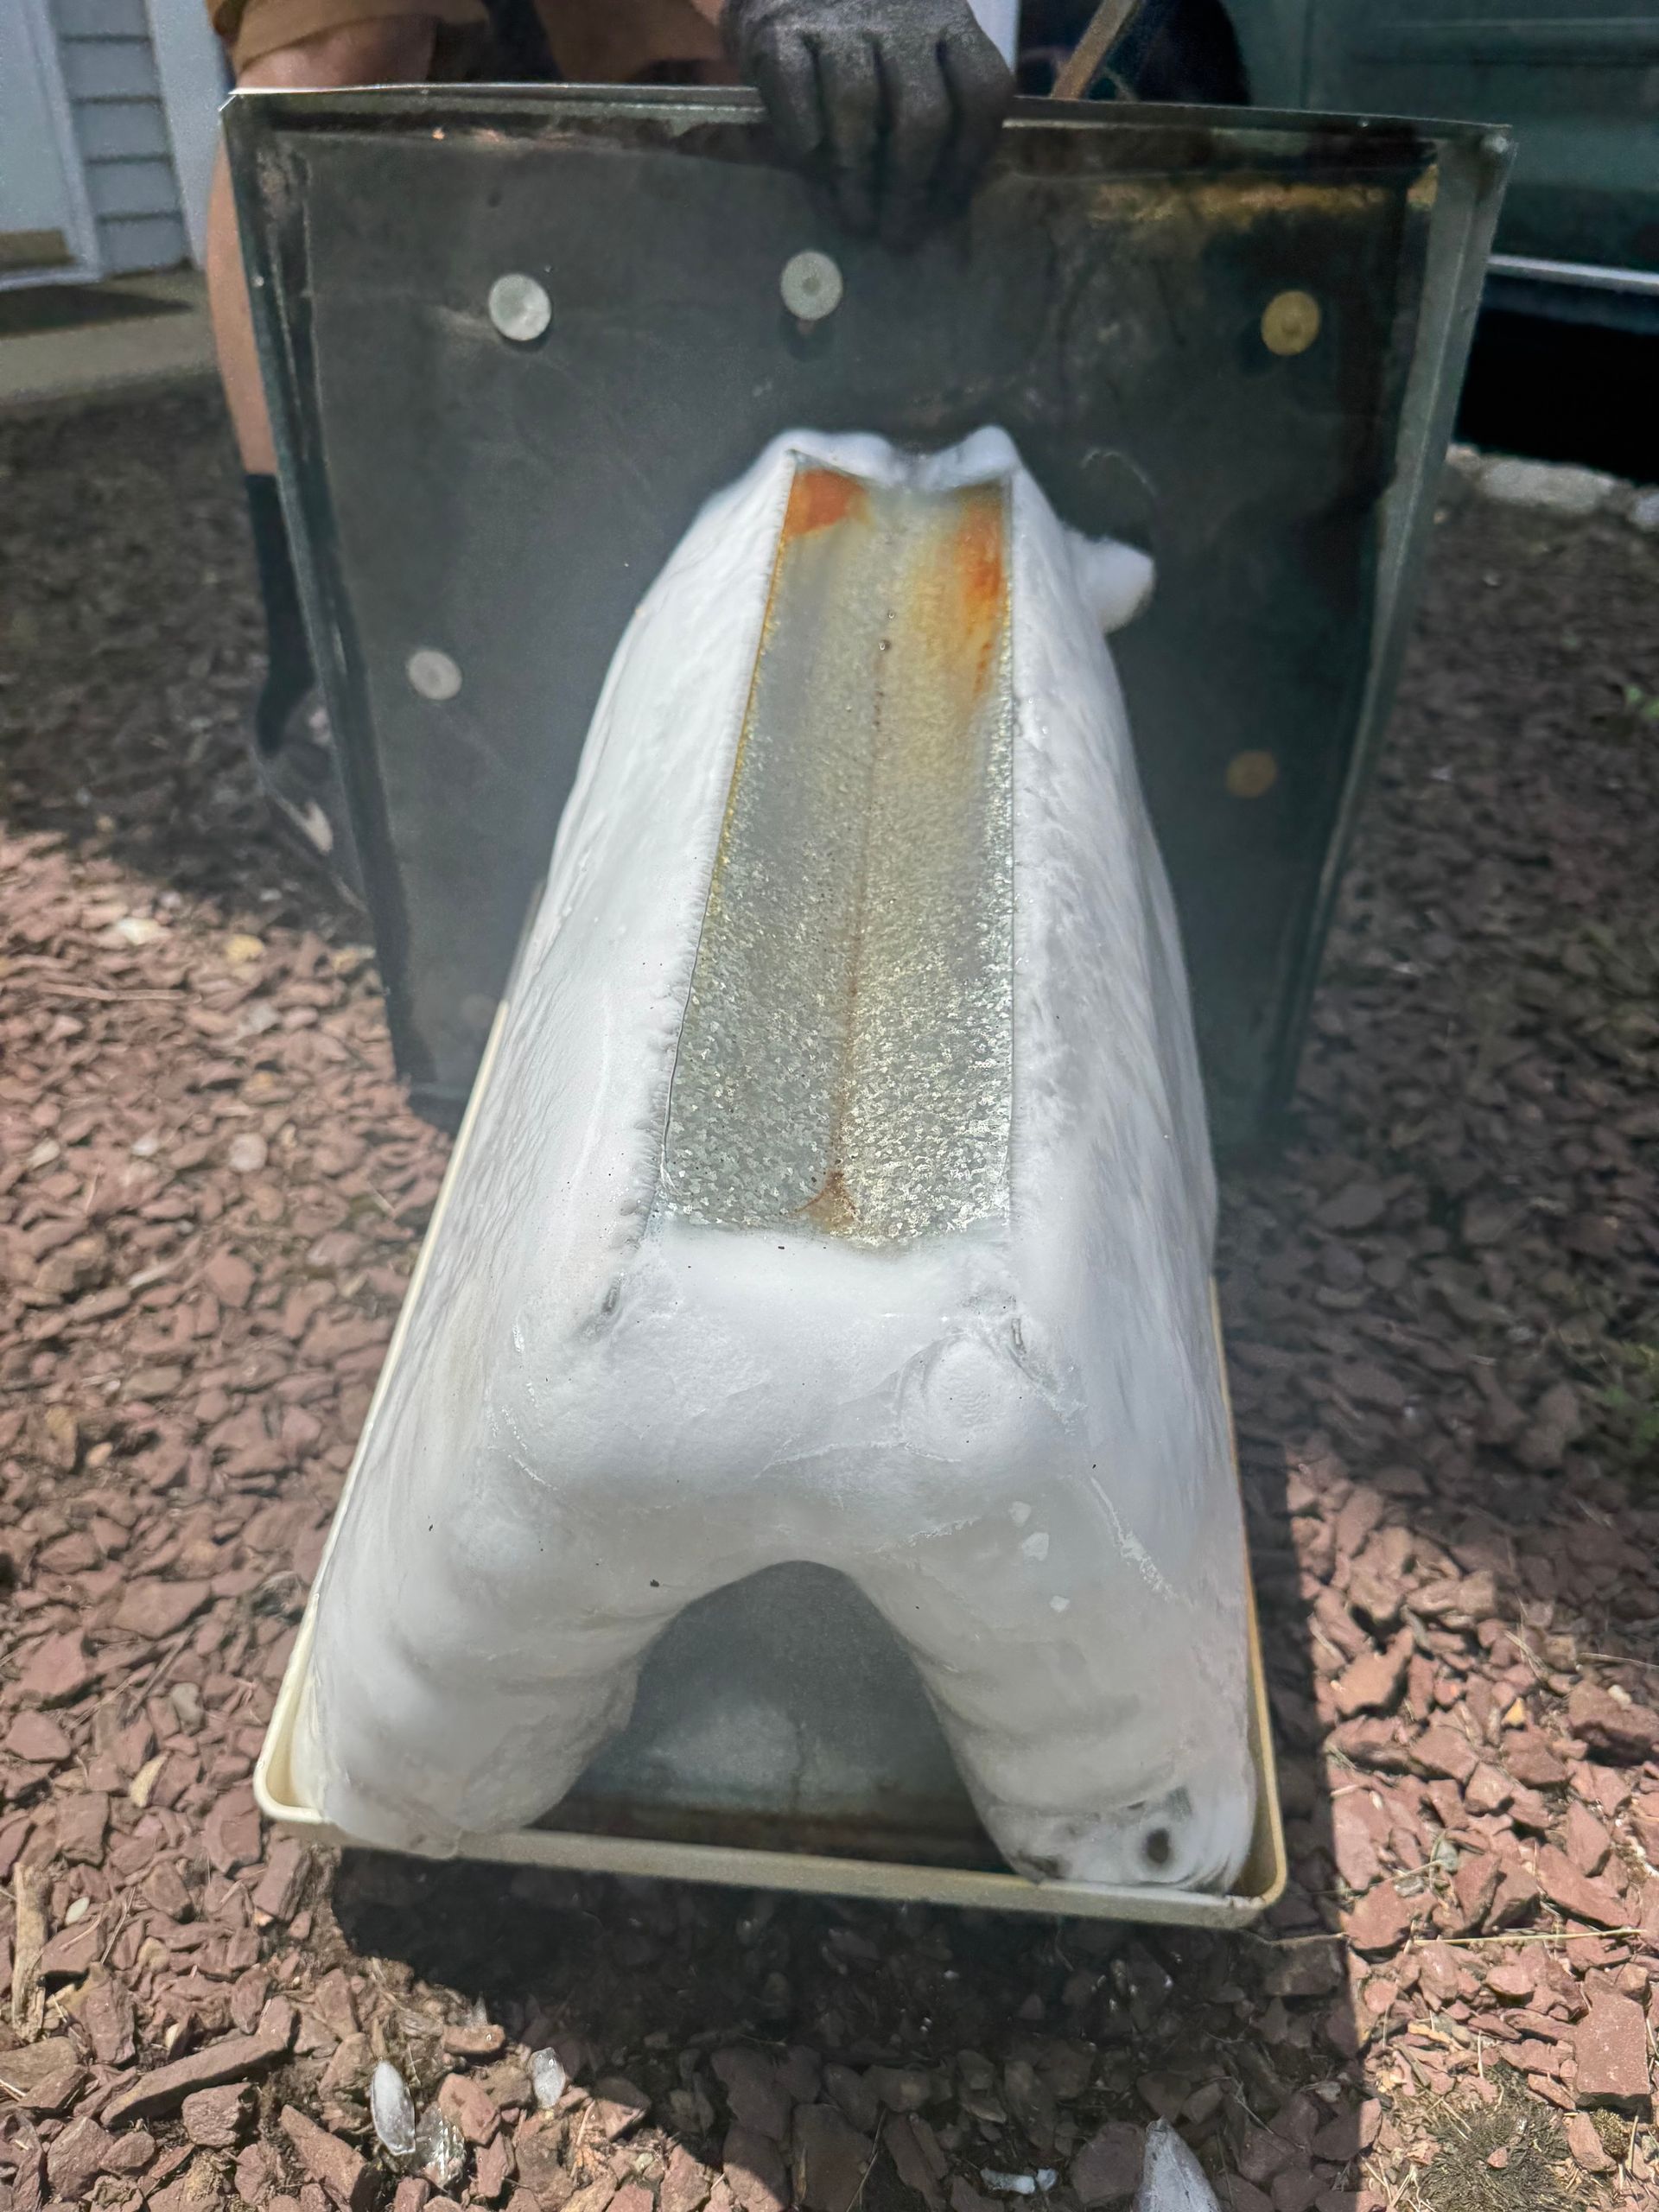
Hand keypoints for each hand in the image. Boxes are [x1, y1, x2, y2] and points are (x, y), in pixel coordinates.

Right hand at [721, 0, 1013, 244]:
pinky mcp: (782, 27)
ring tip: (855, 220)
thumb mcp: (915, 52)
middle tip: (896, 236)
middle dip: (909, 189)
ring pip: (859, 107)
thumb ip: (931, 109)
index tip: (944, 212)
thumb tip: (931, 208)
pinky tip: (808, 162)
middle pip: (922, 115)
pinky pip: (796, 88)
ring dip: (856, 177)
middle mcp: (904, 16)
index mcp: (949, 22)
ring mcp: (841, 19)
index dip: (967, 164)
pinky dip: (802, 132)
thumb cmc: (862, 33)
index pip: (981, 96)